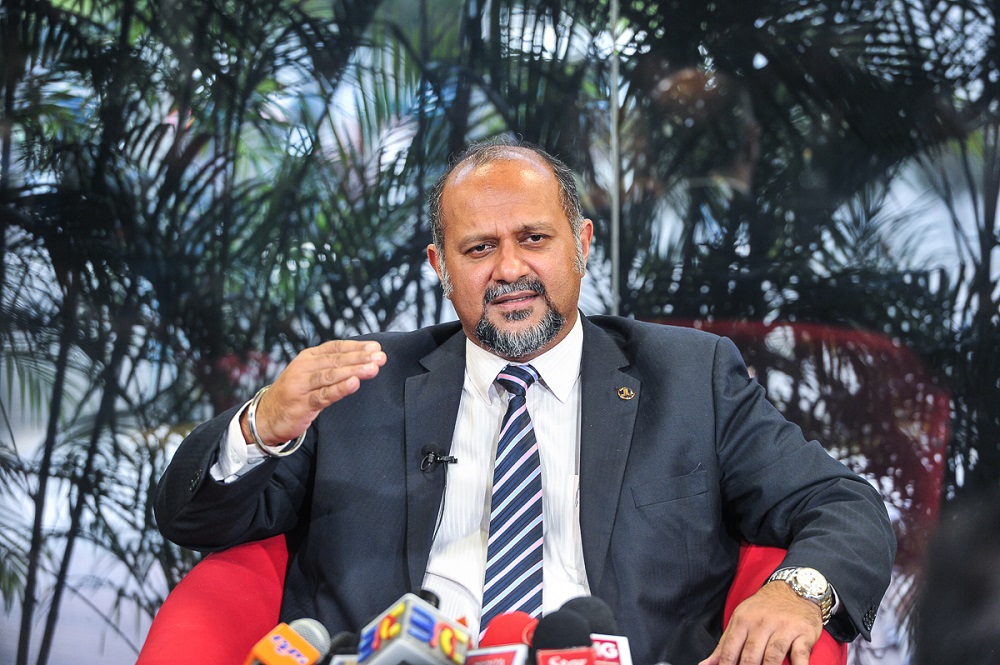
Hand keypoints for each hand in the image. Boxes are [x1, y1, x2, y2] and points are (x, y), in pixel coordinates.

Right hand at [240, 340, 386, 444]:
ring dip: (354, 370)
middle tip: (381, 356)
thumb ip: (332, 366)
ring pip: (331, 375)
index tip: (376, 346)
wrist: (265, 416)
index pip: (335, 347)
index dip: (357, 347)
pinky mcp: (301, 404)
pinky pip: (323, 395)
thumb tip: (363, 358)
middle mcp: (304, 368)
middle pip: (336, 360)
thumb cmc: (294, 394)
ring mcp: (302, 385)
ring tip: (373, 368)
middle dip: (361, 357)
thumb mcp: (310, 374)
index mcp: (308, 357)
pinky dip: (340, 389)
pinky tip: (354, 383)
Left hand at [699, 581, 822, 664]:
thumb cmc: (763, 609)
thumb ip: (724, 645)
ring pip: (773, 656)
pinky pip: (801, 654)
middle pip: (751, 655)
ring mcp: (784, 628)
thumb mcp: (740, 620)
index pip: (730, 649)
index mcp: (743, 621)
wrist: (794, 589)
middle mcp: (762, 623)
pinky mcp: (803, 633)